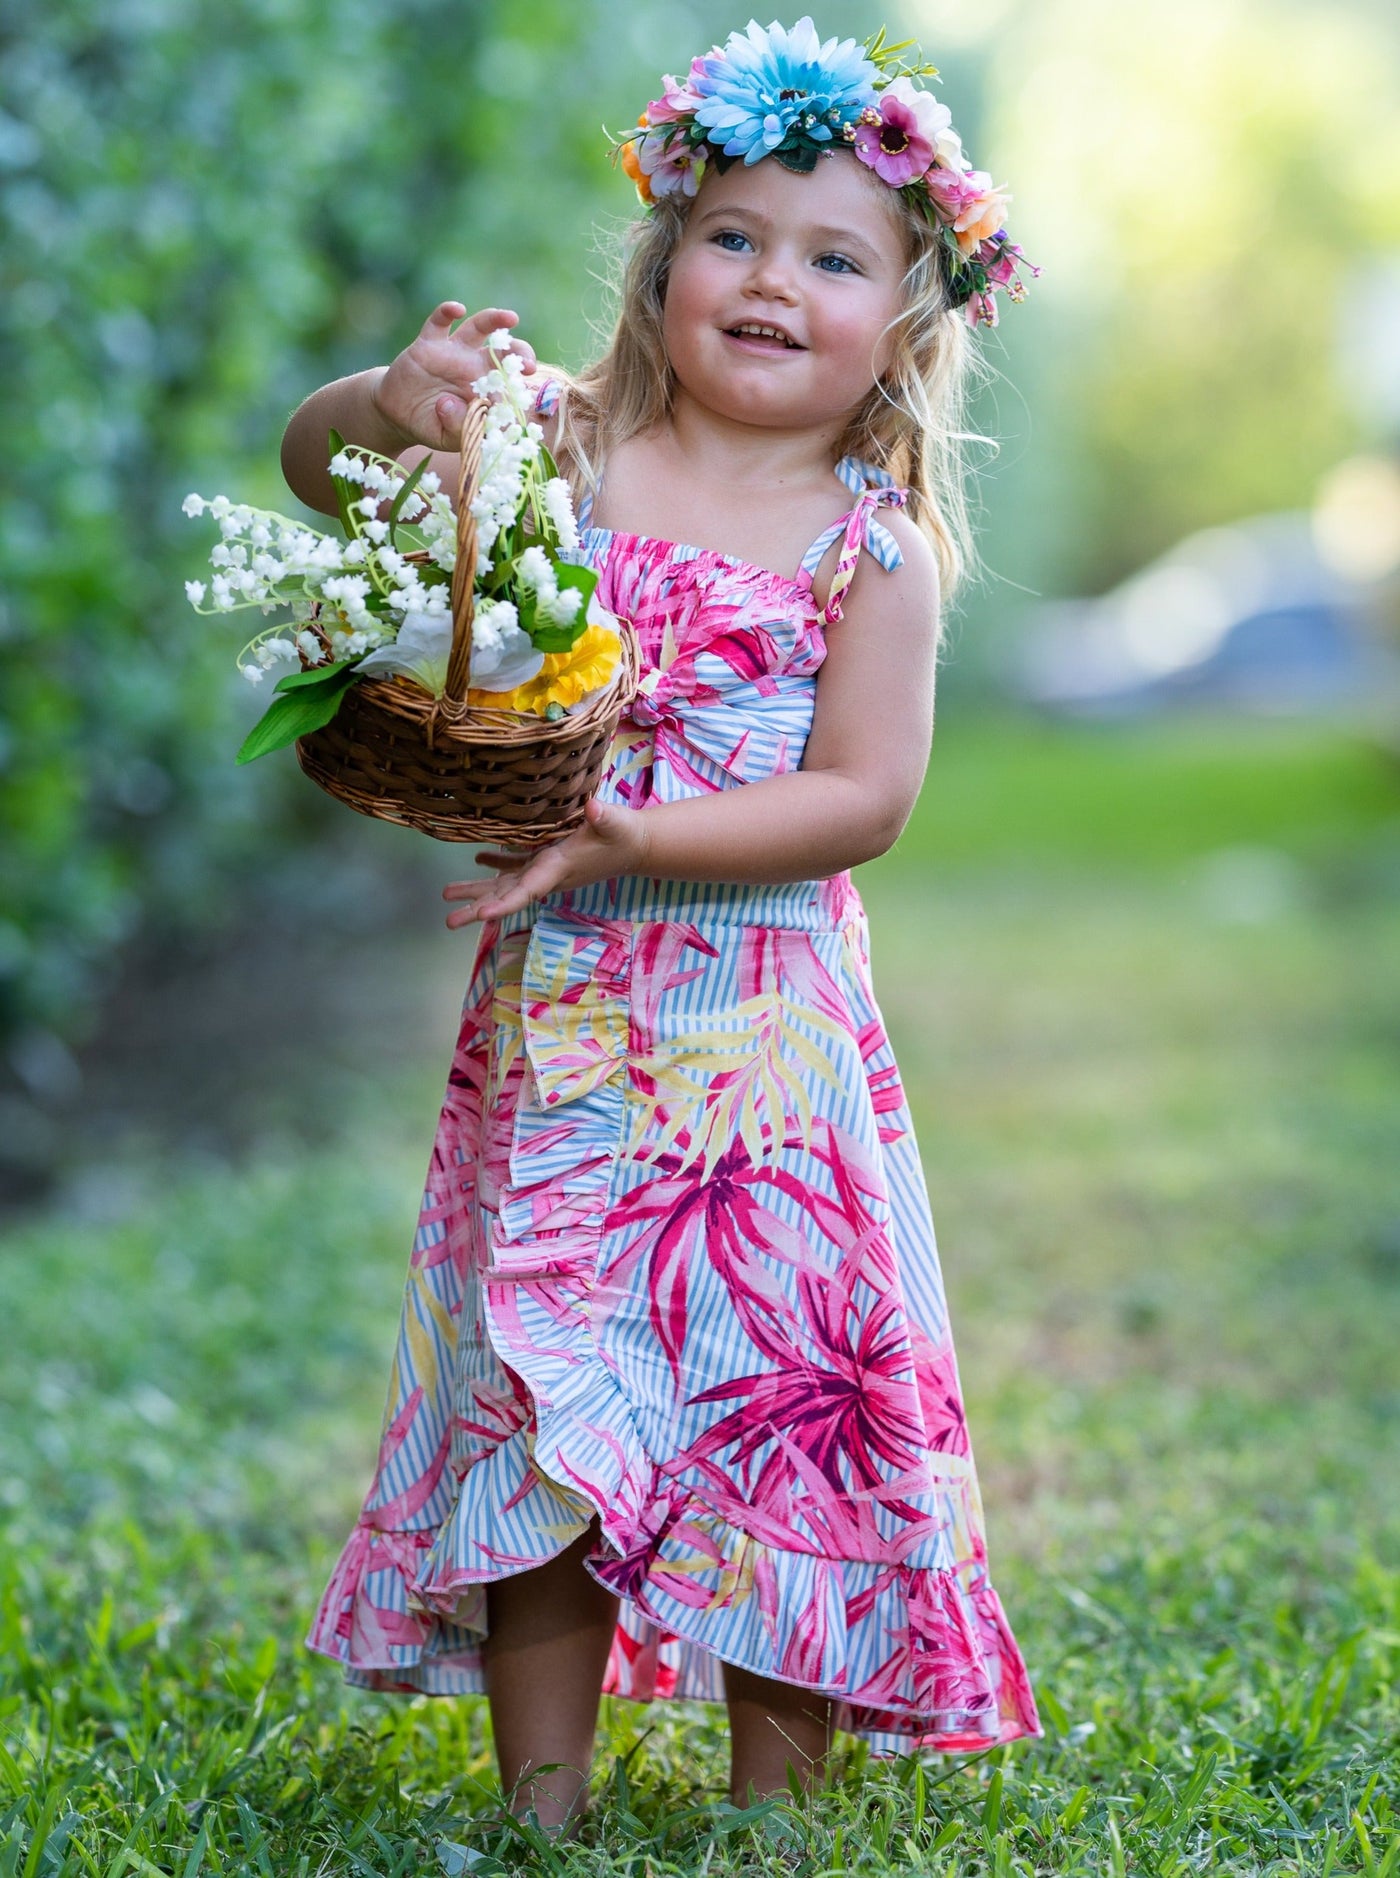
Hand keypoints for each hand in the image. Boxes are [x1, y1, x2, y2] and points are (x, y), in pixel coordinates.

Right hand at [371, 304, 536, 451]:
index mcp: (486, 391)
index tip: (531, 396)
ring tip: (510, 317)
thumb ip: (457, 428)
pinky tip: (456, 309)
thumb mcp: (446, 437)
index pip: (510, 386)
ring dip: (495, 320)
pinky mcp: (428, 344)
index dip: (522, 389)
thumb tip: (450, 406)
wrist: (399, 415)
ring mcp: (453, 353)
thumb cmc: (432, 425)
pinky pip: (438, 323)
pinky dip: (446, 312)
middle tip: (528, 364)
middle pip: (503, 352)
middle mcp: (475, 367)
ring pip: (478, 328)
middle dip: (520, 353)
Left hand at [443, 799, 650, 926]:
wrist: (635, 845)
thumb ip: (605, 817)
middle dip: (478, 908)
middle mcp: (546, 875)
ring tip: (446, 894)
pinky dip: (495, 863)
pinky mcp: (546, 859)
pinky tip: (478, 858)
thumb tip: (594, 808)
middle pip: (507, 896)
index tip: (481, 916)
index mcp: (558, 868)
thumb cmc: (625, 834)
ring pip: (505, 883)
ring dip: (477, 890)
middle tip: (448, 921)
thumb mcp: (616, 823)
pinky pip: (515, 865)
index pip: (527, 891)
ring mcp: (544, 869)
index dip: (504, 905)